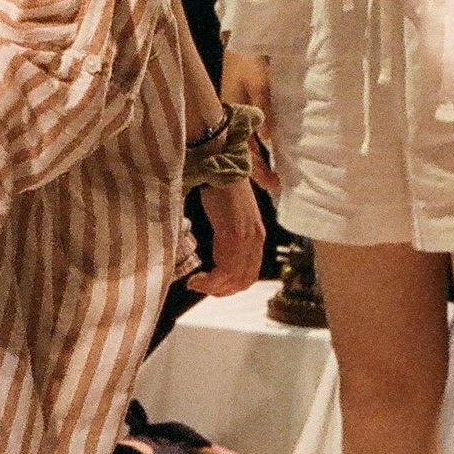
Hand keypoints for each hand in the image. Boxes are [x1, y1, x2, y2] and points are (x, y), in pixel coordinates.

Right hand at [189, 179, 265, 295]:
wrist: (219, 162)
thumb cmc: (221, 183)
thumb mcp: (232, 211)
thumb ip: (234, 228)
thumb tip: (225, 240)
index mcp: (257, 235)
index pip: (250, 273)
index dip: (232, 286)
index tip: (213, 287)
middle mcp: (255, 239)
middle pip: (243, 280)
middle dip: (222, 291)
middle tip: (201, 288)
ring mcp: (245, 238)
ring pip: (233, 278)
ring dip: (213, 287)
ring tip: (196, 284)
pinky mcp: (232, 233)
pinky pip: (224, 268)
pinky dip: (210, 280)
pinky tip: (196, 277)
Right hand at [219, 49, 278, 195]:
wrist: (244, 38)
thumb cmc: (248, 59)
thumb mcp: (258, 81)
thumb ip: (263, 107)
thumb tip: (268, 140)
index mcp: (228, 114)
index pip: (242, 150)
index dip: (257, 169)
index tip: (273, 184)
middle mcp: (228, 118)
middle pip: (241, 151)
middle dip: (256, 169)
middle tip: (276, 184)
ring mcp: (232, 113)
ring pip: (243, 143)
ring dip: (257, 158)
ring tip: (273, 172)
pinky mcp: (238, 106)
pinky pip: (246, 133)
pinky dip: (257, 144)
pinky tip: (267, 149)